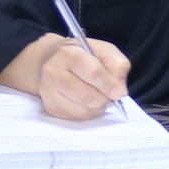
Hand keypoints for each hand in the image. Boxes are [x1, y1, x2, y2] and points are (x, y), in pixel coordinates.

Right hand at [0, 34, 130, 119]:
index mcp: (68, 53)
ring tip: (100, 99)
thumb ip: (118, 65)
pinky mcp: (49, 106)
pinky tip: (89, 103)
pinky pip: (75, 118)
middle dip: (104, 99)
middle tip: (110, 97)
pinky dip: (88, 113)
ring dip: (97, 108)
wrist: (53, 60)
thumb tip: (120, 91)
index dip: (109, 85)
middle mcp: (53, 72)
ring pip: (81, 110)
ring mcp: (48, 91)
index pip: (92, 72)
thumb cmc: (82, 55)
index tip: (118, 92)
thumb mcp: (103, 50)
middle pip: (85, 96)